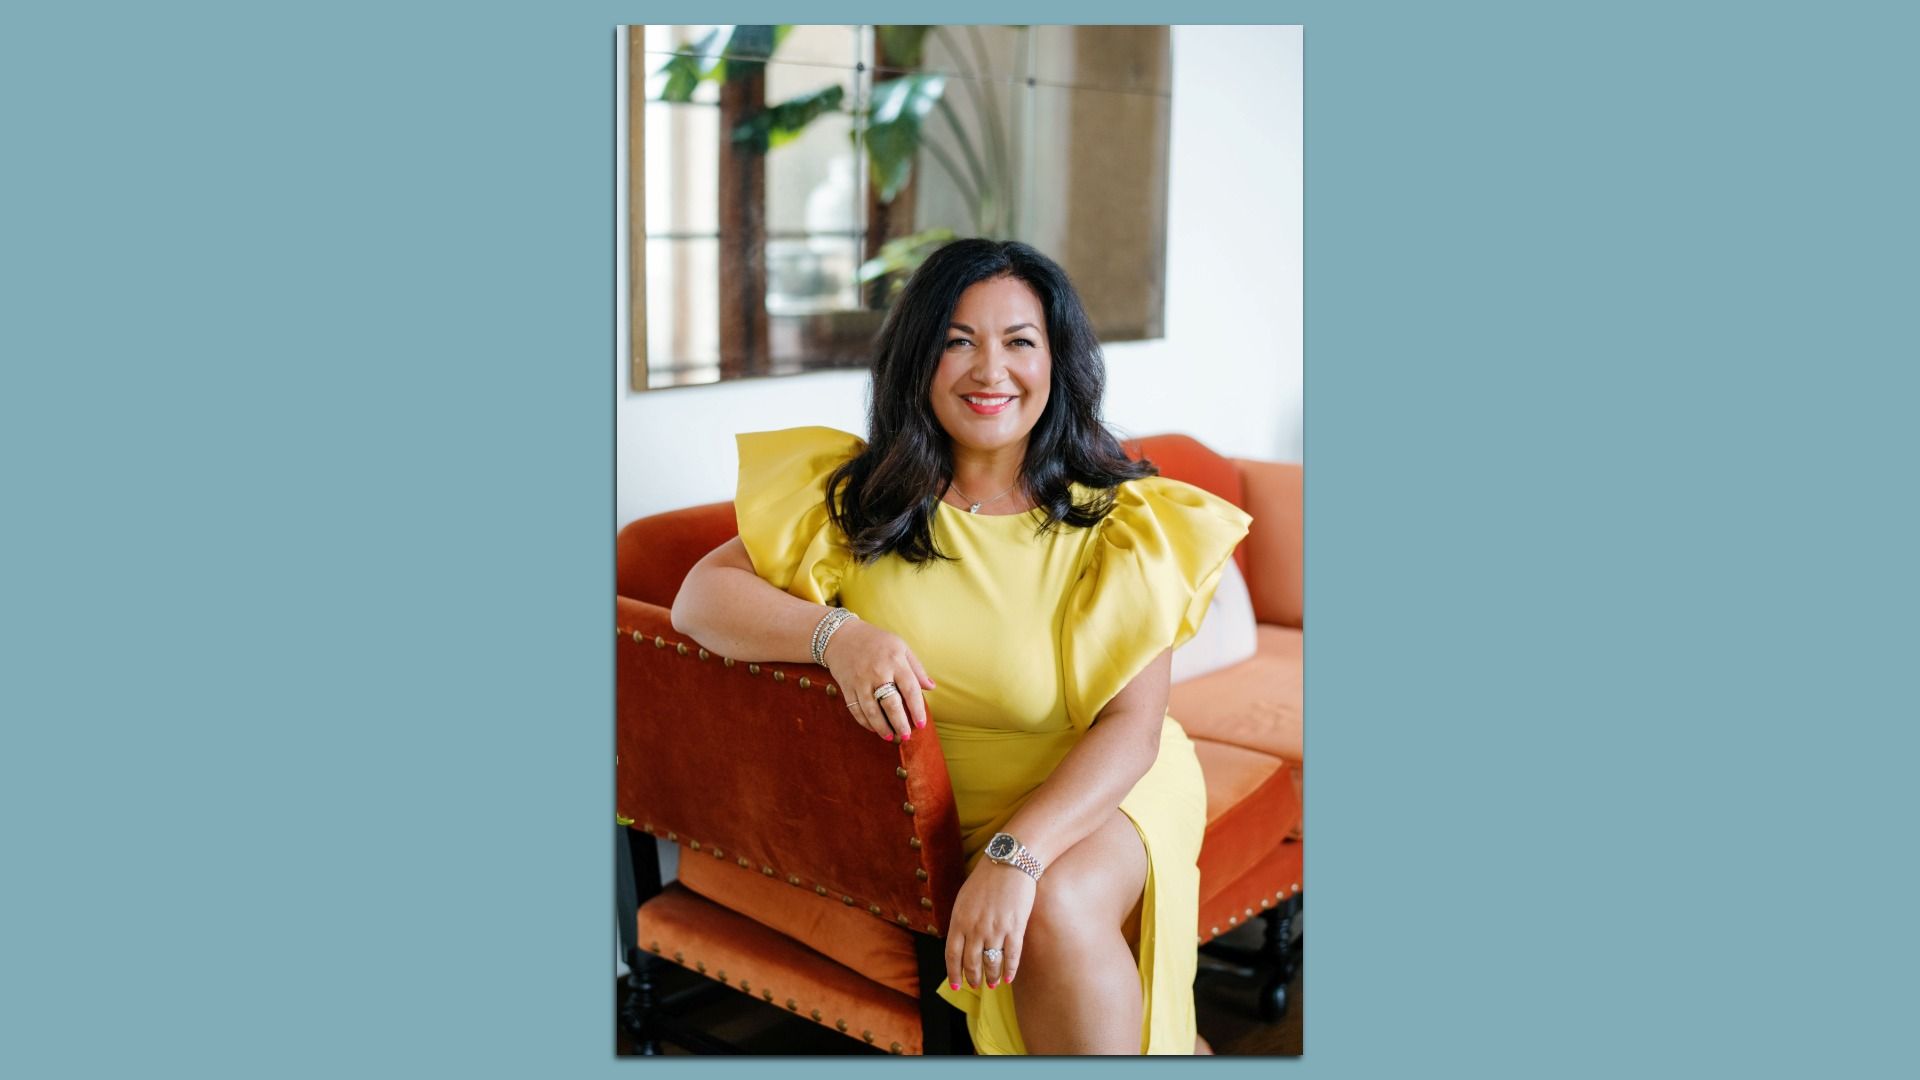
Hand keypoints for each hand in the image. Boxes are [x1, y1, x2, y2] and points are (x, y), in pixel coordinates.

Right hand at [821, 619, 934, 741]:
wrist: (841, 635)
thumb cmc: (876, 641)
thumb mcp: (900, 646)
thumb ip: (916, 668)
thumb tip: (931, 687)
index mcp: (895, 661)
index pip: (910, 689)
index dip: (917, 709)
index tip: (921, 724)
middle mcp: (878, 672)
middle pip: (891, 703)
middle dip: (900, 723)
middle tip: (906, 736)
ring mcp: (860, 681)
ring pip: (872, 710)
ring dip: (882, 727)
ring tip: (891, 737)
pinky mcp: (847, 687)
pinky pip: (856, 709)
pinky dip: (865, 722)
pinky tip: (874, 728)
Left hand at [944, 860, 1035, 990]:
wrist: (1009, 862)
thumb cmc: (986, 878)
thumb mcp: (964, 898)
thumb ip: (960, 921)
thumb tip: (959, 942)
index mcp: (959, 920)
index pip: (952, 956)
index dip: (954, 973)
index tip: (957, 985)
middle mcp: (975, 929)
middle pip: (972, 963)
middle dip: (973, 978)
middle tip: (976, 985)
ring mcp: (995, 930)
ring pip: (992, 963)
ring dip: (991, 977)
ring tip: (992, 984)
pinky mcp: (1015, 928)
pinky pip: (1012, 956)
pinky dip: (1010, 970)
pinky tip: (1009, 977)